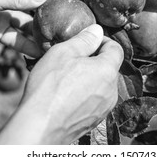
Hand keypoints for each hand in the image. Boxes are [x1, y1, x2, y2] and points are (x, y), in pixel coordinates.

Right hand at [0, 24, 123, 143]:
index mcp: (107, 70)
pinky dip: (85, 94)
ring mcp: (104, 108)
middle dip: (94, 60)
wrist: (40, 126)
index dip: (103, 41)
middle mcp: (111, 90)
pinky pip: (95, 101)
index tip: (88, 41)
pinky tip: (66, 95)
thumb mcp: (64, 52)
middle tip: (72, 59)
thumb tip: (97, 31)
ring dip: (89, 78)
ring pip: (101, 85)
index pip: (116, 49)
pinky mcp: (95, 120)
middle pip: (109, 67)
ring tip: (66, 78)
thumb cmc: (49, 87)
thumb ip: (84, 39)